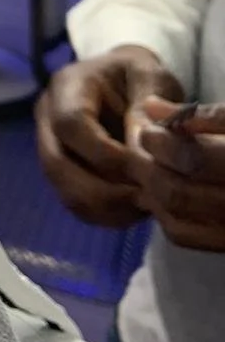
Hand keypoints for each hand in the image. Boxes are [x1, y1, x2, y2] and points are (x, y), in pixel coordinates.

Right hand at [36, 47, 183, 227]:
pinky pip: (74, 204)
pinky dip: (106, 215)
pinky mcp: (61, 172)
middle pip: (56, 165)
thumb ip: (147, 110)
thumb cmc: (141, 78)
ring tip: (146, 204)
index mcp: (66, 86)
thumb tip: (138, 156)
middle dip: (105, 191)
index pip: (70, 125)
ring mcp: (48, 146)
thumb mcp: (153, 78)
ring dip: (107, 207)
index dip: (106, 154)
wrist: (128, 83)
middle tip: (148, 198)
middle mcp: (46, 117)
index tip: (145, 168)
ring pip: (63, 191)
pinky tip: (135, 208)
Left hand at [132, 99, 224, 250]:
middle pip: (179, 192)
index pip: (195, 160)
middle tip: (140, 146)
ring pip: (177, 215)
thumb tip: (151, 107)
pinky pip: (184, 234)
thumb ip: (202, 116)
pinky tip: (156, 190)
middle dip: (149, 166)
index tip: (150, 128)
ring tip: (144, 164)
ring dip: (150, 188)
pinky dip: (161, 211)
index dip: (163, 142)